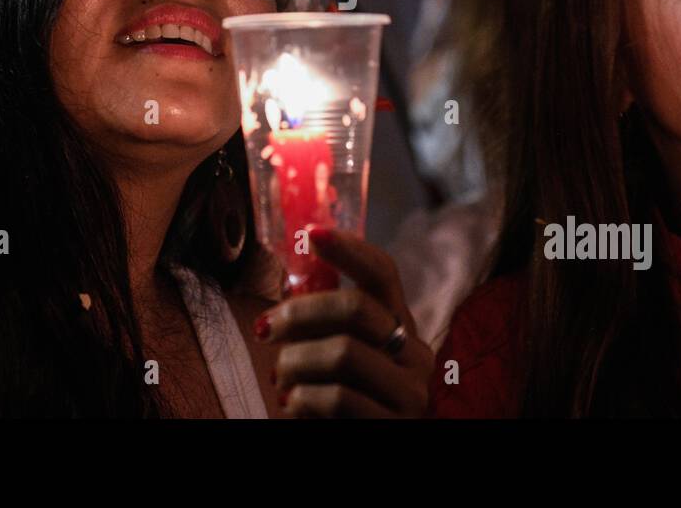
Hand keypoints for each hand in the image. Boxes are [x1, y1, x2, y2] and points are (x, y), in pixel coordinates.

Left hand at [254, 226, 433, 416]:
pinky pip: (336, 399)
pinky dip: (301, 401)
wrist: (368, 448)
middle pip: (356, 307)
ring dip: (294, 363)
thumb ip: (328, 326)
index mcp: (400, 327)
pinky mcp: (393, 426)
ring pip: (342, 352)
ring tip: (280, 379)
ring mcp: (409, 393)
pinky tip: (294, 407)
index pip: (384, 273)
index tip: (313, 233)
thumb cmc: (347, 404)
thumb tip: (287, 286)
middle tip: (266, 328)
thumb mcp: (344, 359)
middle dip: (300, 312)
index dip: (350, 248)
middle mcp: (414, 355)